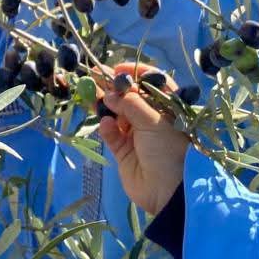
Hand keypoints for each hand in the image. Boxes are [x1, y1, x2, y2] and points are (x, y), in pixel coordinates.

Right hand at [96, 62, 189, 214]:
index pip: (151, 83)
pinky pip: (112, 134)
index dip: (134, 73)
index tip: (117, 68)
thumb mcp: (154, 121)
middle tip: (92, 77)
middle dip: (112, 87)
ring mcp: (136, 134)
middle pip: (129, 97)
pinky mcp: (123, 151)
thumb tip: (110, 93)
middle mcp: (152, 118)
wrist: (168, 191)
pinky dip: (107, 128)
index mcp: (167, 107)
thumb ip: (130, 103)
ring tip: (90, 96)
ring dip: (105, 105)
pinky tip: (106, 125)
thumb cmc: (168, 149)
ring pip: (116, 114)